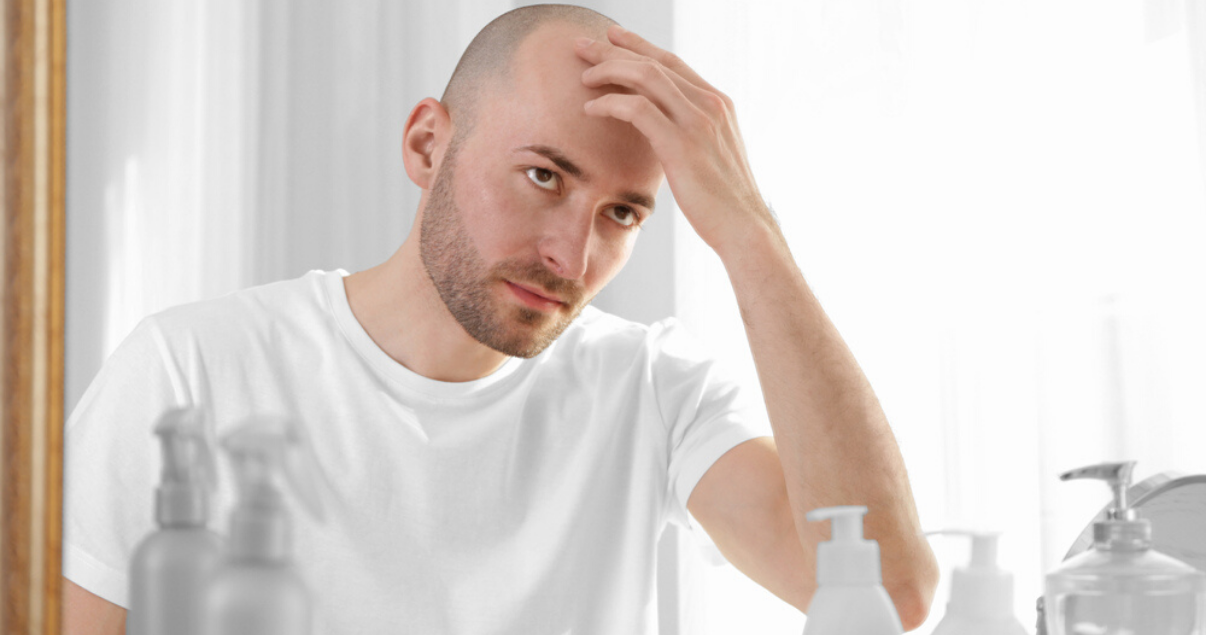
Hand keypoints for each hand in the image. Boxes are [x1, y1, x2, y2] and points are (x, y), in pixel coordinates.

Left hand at [574, 24, 776, 254]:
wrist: (744, 228)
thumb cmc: (725, 202)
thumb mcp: (713, 156)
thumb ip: (695, 135)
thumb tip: (671, 134)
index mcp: (718, 103)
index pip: (672, 62)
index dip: (639, 46)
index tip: (612, 38)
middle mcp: (710, 103)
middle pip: (654, 62)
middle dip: (614, 50)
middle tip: (582, 45)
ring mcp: (697, 120)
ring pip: (644, 76)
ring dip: (608, 70)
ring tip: (583, 76)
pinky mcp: (680, 143)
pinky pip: (636, 109)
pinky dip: (609, 103)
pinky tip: (591, 108)